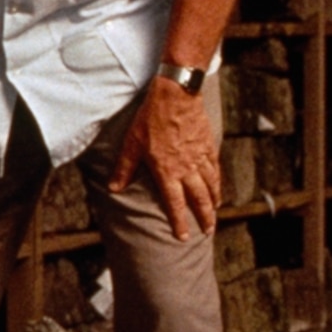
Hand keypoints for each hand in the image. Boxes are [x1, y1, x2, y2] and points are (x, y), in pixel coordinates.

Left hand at [111, 75, 219, 237]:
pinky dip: (218, 181)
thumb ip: (125, 168)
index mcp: (167, 171)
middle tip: (208, 230)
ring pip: (211, 185)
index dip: (179, 222)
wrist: (176, 95)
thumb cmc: (151, 118)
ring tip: (216, 213)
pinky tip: (218, 187)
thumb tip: (113, 188)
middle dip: (204, 217)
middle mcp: (186, 168)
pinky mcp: (208, 145)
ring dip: (214, 201)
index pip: (174, 203)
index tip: (183, 236)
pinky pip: (215, 168)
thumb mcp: (132, 143)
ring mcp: (200, 157)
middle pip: (199, 199)